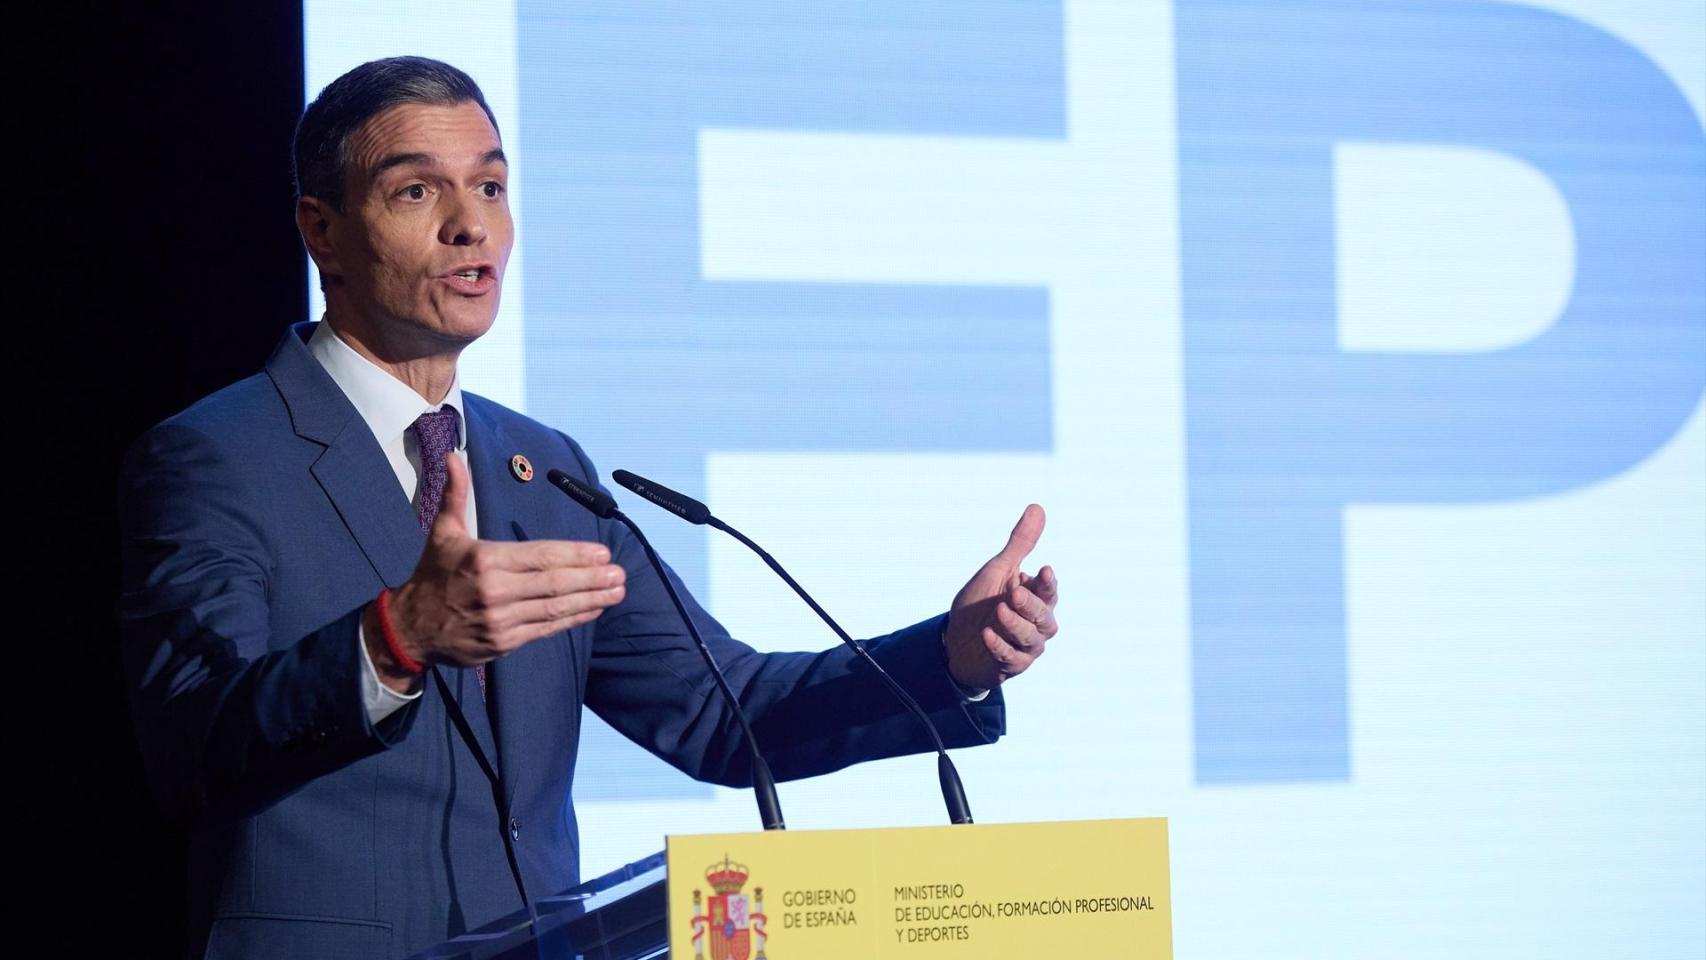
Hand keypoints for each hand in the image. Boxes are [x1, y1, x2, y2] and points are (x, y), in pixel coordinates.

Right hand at [364, 455, 625, 688]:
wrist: (408, 628)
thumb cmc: (432, 575)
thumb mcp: (443, 532)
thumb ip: (455, 494)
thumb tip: (454, 456)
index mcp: (484, 559)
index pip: (540, 556)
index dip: (575, 555)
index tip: (602, 552)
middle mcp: (495, 591)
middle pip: (554, 583)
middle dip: (591, 578)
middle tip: (619, 573)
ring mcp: (500, 620)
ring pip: (554, 608)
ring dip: (590, 599)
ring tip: (617, 591)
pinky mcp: (504, 643)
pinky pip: (546, 629)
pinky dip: (572, 619)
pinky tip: (593, 609)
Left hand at [943, 504, 1058, 691]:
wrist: (956, 640)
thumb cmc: (982, 602)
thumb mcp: (998, 570)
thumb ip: (1020, 544)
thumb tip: (1037, 507)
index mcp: (1036, 599)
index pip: (1050, 591)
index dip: (1048, 583)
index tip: (1043, 570)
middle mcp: (1037, 624)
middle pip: (1045, 617)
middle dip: (1031, 605)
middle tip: (1013, 592)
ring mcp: (1025, 647)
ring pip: (1032, 639)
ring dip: (1016, 625)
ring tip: (999, 611)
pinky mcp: (1010, 665)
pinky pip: (1011, 659)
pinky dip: (999, 646)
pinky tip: (987, 634)